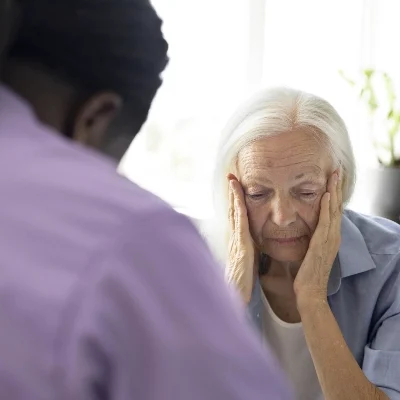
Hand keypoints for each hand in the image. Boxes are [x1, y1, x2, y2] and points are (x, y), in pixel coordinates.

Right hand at [225, 174, 256, 304]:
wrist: (237, 296)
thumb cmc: (243, 282)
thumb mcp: (248, 262)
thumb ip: (250, 250)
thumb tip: (254, 243)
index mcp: (239, 241)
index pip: (237, 217)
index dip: (236, 201)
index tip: (237, 187)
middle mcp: (235, 238)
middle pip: (233, 211)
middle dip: (232, 193)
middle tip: (231, 176)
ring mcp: (236, 240)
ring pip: (235, 213)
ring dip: (233, 196)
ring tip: (233, 180)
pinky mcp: (241, 245)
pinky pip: (240, 222)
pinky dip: (238, 207)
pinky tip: (239, 197)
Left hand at [294, 171, 341, 304]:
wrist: (310, 292)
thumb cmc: (307, 274)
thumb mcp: (310, 252)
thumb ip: (310, 239)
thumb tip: (305, 230)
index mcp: (330, 237)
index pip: (333, 211)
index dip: (333, 194)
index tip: (331, 180)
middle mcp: (333, 236)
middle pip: (337, 207)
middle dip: (336, 188)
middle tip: (336, 170)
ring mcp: (329, 240)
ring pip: (334, 210)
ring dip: (334, 192)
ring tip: (334, 175)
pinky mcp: (321, 244)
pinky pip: (325, 222)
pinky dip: (327, 207)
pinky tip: (326, 195)